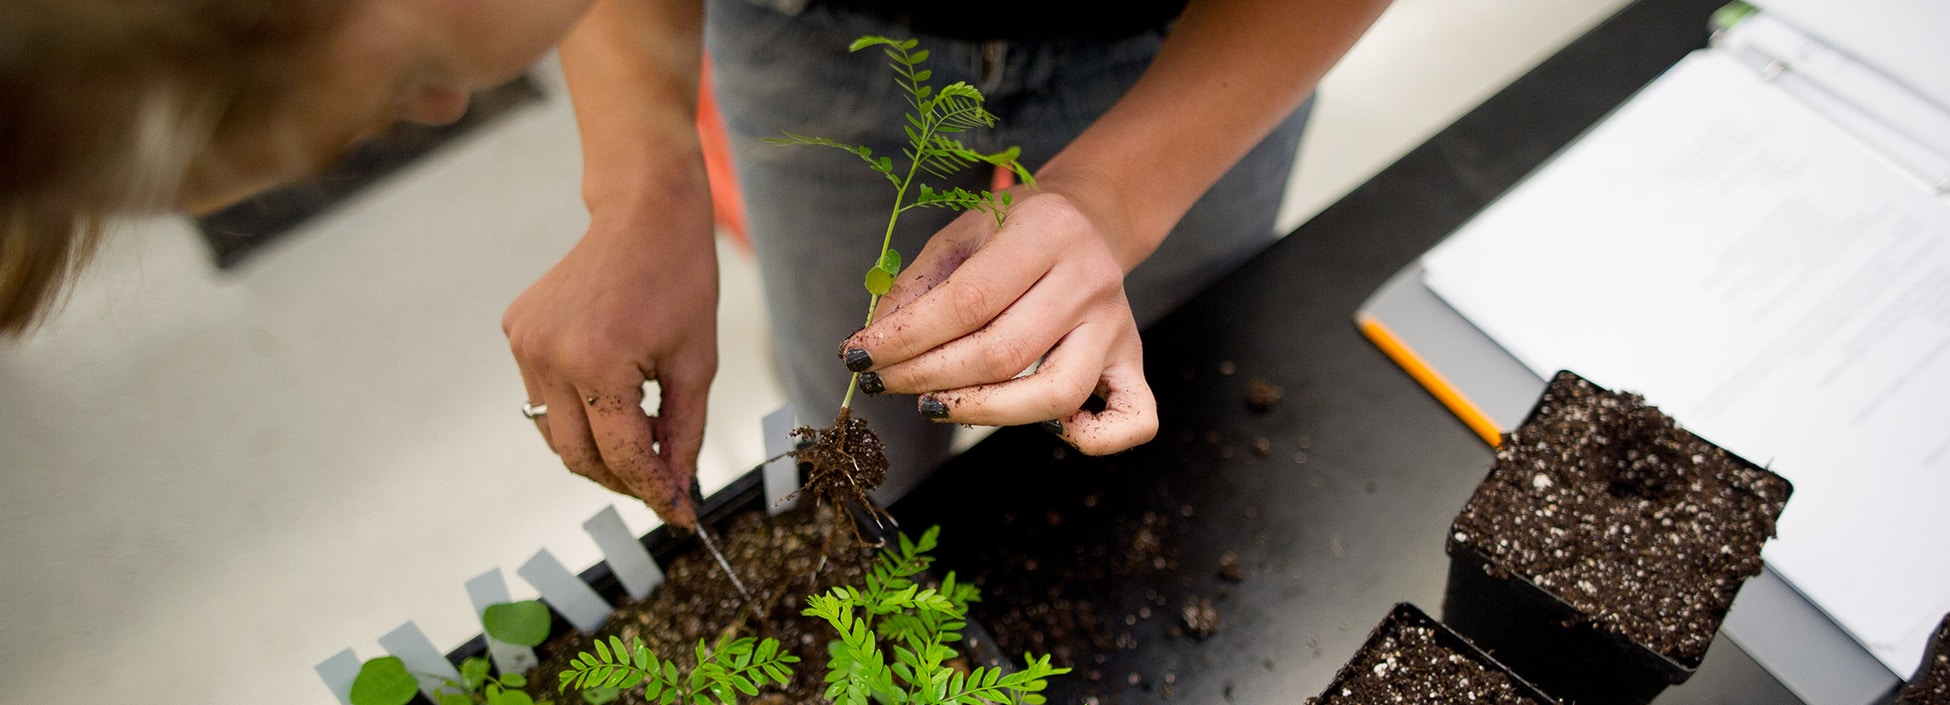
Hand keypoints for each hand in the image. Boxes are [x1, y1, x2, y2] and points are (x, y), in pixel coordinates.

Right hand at [502, 200, 716, 528]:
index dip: (655, 492)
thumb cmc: (680, 281)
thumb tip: (677, 493)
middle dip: (624, 480)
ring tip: (641, 433)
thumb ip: (683, 435)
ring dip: (597, 448)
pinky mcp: (515, 332)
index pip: (623, 457)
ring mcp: (524, 343)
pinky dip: (575, 412)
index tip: (681, 513)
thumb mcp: (697, 364)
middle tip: (662, 481)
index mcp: (598, 362)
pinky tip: (611, 393)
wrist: (643, 214)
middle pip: (579, 457)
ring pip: (555, 434)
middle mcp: (549, 355)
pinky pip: (542, 398)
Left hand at [841, 188, 1158, 454]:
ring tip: (933, 405)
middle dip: (929, 377)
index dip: (906, 338)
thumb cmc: (1016, 228)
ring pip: (1056, 392)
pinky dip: (1093, 439)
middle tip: (886, 383)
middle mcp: (1089, 279)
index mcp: (1046, 231)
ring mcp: (1116, 325)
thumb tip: (874, 345)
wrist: (1090, 217)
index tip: (859, 356)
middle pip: (1004, 353)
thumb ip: (917, 285)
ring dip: (983, 411)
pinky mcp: (1132, 359)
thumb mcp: (962, 232)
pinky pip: (1133, 418)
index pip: (968, 302)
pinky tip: (1047, 431)